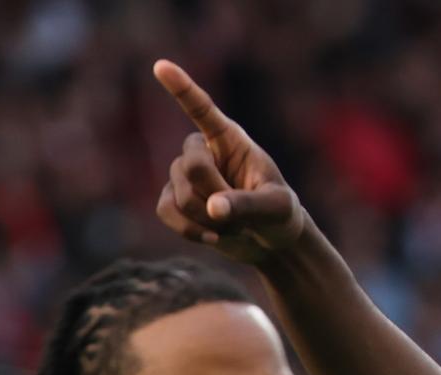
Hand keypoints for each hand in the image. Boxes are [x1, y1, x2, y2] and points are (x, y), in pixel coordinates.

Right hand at [151, 59, 306, 263]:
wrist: (270, 242)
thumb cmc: (280, 215)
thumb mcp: (276, 208)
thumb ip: (248, 204)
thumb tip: (213, 208)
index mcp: (230, 139)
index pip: (201, 109)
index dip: (181, 88)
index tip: (161, 66)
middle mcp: (203, 150)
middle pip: (191, 166)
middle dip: (215, 195)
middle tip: (242, 215)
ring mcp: (184, 175)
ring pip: (179, 195)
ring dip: (208, 220)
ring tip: (235, 227)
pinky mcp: (174, 200)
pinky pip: (166, 212)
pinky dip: (189, 230)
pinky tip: (213, 238)